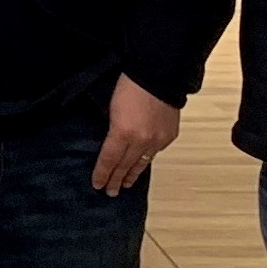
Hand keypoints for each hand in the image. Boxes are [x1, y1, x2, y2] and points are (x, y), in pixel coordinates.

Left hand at [90, 74, 181, 197]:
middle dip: (116, 180)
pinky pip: (155, 153)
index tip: (97, 185)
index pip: (109, 160)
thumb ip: (110, 129)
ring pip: (142, 163)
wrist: (159, 75)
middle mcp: (141, 141)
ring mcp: (157, 140)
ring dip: (132, 175)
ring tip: (125, 184)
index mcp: (122, 133)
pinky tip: (141, 165)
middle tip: (110, 192)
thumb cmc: (130, 86)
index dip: (102, 174)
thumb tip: (109, 143)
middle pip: (125, 166)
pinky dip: (146, 160)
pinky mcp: (169, 136)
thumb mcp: (111, 107)